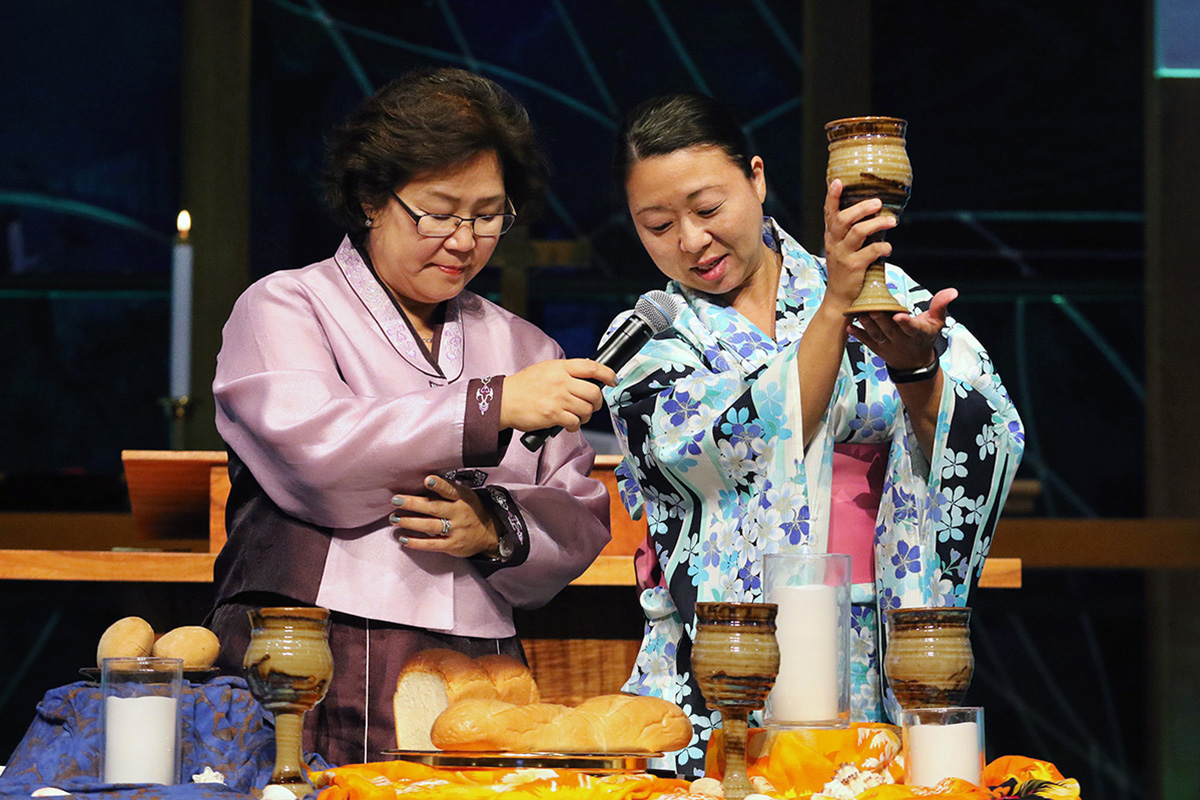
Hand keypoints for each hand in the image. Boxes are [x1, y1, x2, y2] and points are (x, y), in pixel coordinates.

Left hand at [389, 475, 499, 557]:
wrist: (489, 535)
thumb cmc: (471, 511)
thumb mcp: (465, 496)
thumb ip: (447, 490)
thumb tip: (422, 482)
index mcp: (462, 498)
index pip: (450, 490)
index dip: (439, 485)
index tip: (427, 479)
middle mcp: (459, 513)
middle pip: (434, 508)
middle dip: (413, 504)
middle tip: (396, 500)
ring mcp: (456, 530)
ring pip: (430, 526)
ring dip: (410, 522)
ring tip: (394, 519)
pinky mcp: (452, 545)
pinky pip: (432, 545)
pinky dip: (416, 543)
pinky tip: (403, 539)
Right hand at [500, 358, 615, 432]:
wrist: (504, 400)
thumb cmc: (524, 386)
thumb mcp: (546, 369)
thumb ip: (565, 371)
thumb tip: (586, 378)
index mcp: (560, 367)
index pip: (591, 367)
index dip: (607, 374)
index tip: (613, 380)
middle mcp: (561, 381)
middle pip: (594, 392)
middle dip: (597, 402)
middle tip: (592, 405)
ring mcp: (558, 399)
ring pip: (586, 409)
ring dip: (586, 416)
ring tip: (578, 416)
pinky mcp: (552, 415)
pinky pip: (575, 423)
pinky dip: (575, 426)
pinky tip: (569, 424)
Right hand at [822, 179, 897, 311]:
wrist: (839, 298)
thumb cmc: (845, 268)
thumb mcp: (841, 247)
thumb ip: (849, 231)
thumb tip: (872, 209)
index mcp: (831, 236)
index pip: (828, 213)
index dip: (832, 197)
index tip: (837, 181)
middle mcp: (834, 243)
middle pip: (843, 219)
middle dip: (861, 208)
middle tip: (878, 202)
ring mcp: (843, 255)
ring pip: (858, 233)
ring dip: (877, 224)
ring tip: (892, 221)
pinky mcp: (854, 267)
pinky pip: (870, 252)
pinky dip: (882, 247)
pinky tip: (888, 247)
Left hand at [848, 288, 958, 369]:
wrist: (914, 363)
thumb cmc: (925, 336)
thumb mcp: (936, 322)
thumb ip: (941, 306)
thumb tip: (952, 291)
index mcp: (917, 333)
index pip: (912, 328)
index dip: (906, 322)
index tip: (899, 316)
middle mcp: (902, 340)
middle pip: (890, 330)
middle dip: (881, 321)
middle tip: (873, 309)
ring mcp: (888, 345)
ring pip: (877, 336)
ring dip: (868, 326)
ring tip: (860, 315)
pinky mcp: (878, 348)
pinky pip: (867, 342)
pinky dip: (858, 335)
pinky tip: (849, 326)